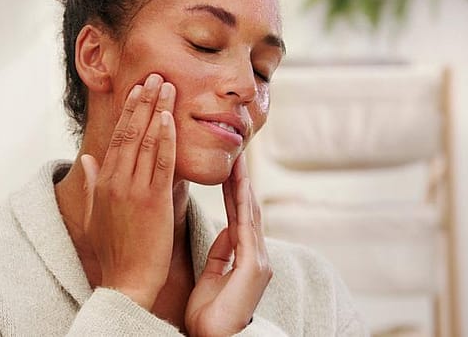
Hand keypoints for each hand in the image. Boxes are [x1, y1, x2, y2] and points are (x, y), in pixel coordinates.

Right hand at [80, 73, 176, 309]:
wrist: (126, 281)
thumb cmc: (114, 250)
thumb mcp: (94, 214)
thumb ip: (91, 184)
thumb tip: (86, 160)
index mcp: (103, 182)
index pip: (117, 137)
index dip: (128, 110)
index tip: (138, 89)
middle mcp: (115, 180)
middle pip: (130, 131)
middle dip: (143, 101)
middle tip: (155, 75)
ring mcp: (133, 189)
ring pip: (145, 141)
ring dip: (157, 110)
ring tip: (167, 86)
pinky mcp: (153, 201)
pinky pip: (160, 163)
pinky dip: (164, 139)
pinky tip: (170, 118)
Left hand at [185, 153, 271, 335]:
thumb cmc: (210, 316)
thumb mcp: (211, 277)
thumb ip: (220, 254)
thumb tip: (224, 230)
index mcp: (244, 257)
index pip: (238, 214)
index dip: (233, 190)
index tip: (225, 167)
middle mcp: (255, 255)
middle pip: (248, 208)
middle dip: (240, 181)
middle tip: (233, 152)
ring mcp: (257, 260)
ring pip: (249, 213)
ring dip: (243, 185)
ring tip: (236, 160)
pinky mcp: (252, 266)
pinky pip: (245, 227)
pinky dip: (242, 204)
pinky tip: (238, 185)